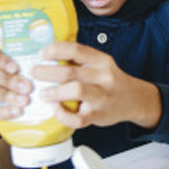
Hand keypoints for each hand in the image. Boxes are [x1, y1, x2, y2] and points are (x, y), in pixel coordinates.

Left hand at [32, 42, 161, 129]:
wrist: (134, 100)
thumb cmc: (110, 82)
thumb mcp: (101, 65)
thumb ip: (80, 61)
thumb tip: (48, 55)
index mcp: (101, 61)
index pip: (76, 50)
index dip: (55, 50)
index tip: (41, 53)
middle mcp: (103, 77)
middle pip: (71, 71)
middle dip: (47, 72)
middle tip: (34, 73)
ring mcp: (102, 97)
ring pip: (76, 90)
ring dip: (54, 92)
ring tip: (43, 94)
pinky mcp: (98, 116)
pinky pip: (77, 118)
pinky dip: (62, 114)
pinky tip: (55, 109)